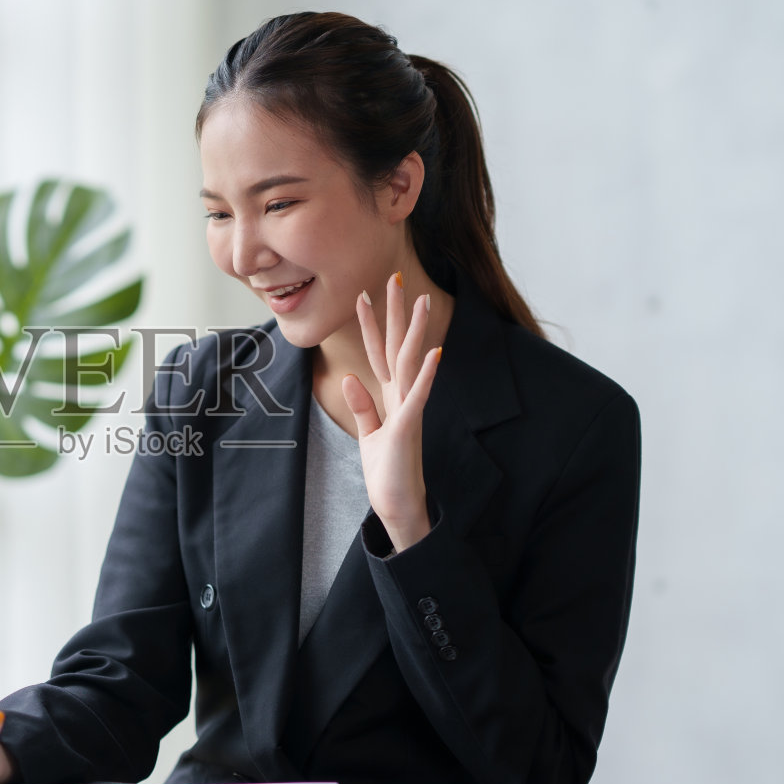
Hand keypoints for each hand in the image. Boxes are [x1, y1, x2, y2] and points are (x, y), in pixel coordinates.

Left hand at [342, 271, 441, 551]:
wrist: (399, 507)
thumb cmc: (387, 474)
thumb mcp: (368, 436)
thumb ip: (362, 408)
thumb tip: (349, 378)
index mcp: (390, 397)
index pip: (378, 352)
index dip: (370, 323)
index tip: (362, 293)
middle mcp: (402, 397)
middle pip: (397, 346)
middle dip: (394, 312)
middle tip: (394, 276)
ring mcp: (408, 410)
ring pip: (410, 362)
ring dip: (415, 331)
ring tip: (420, 300)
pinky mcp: (410, 428)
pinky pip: (418, 397)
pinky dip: (424, 375)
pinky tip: (434, 353)